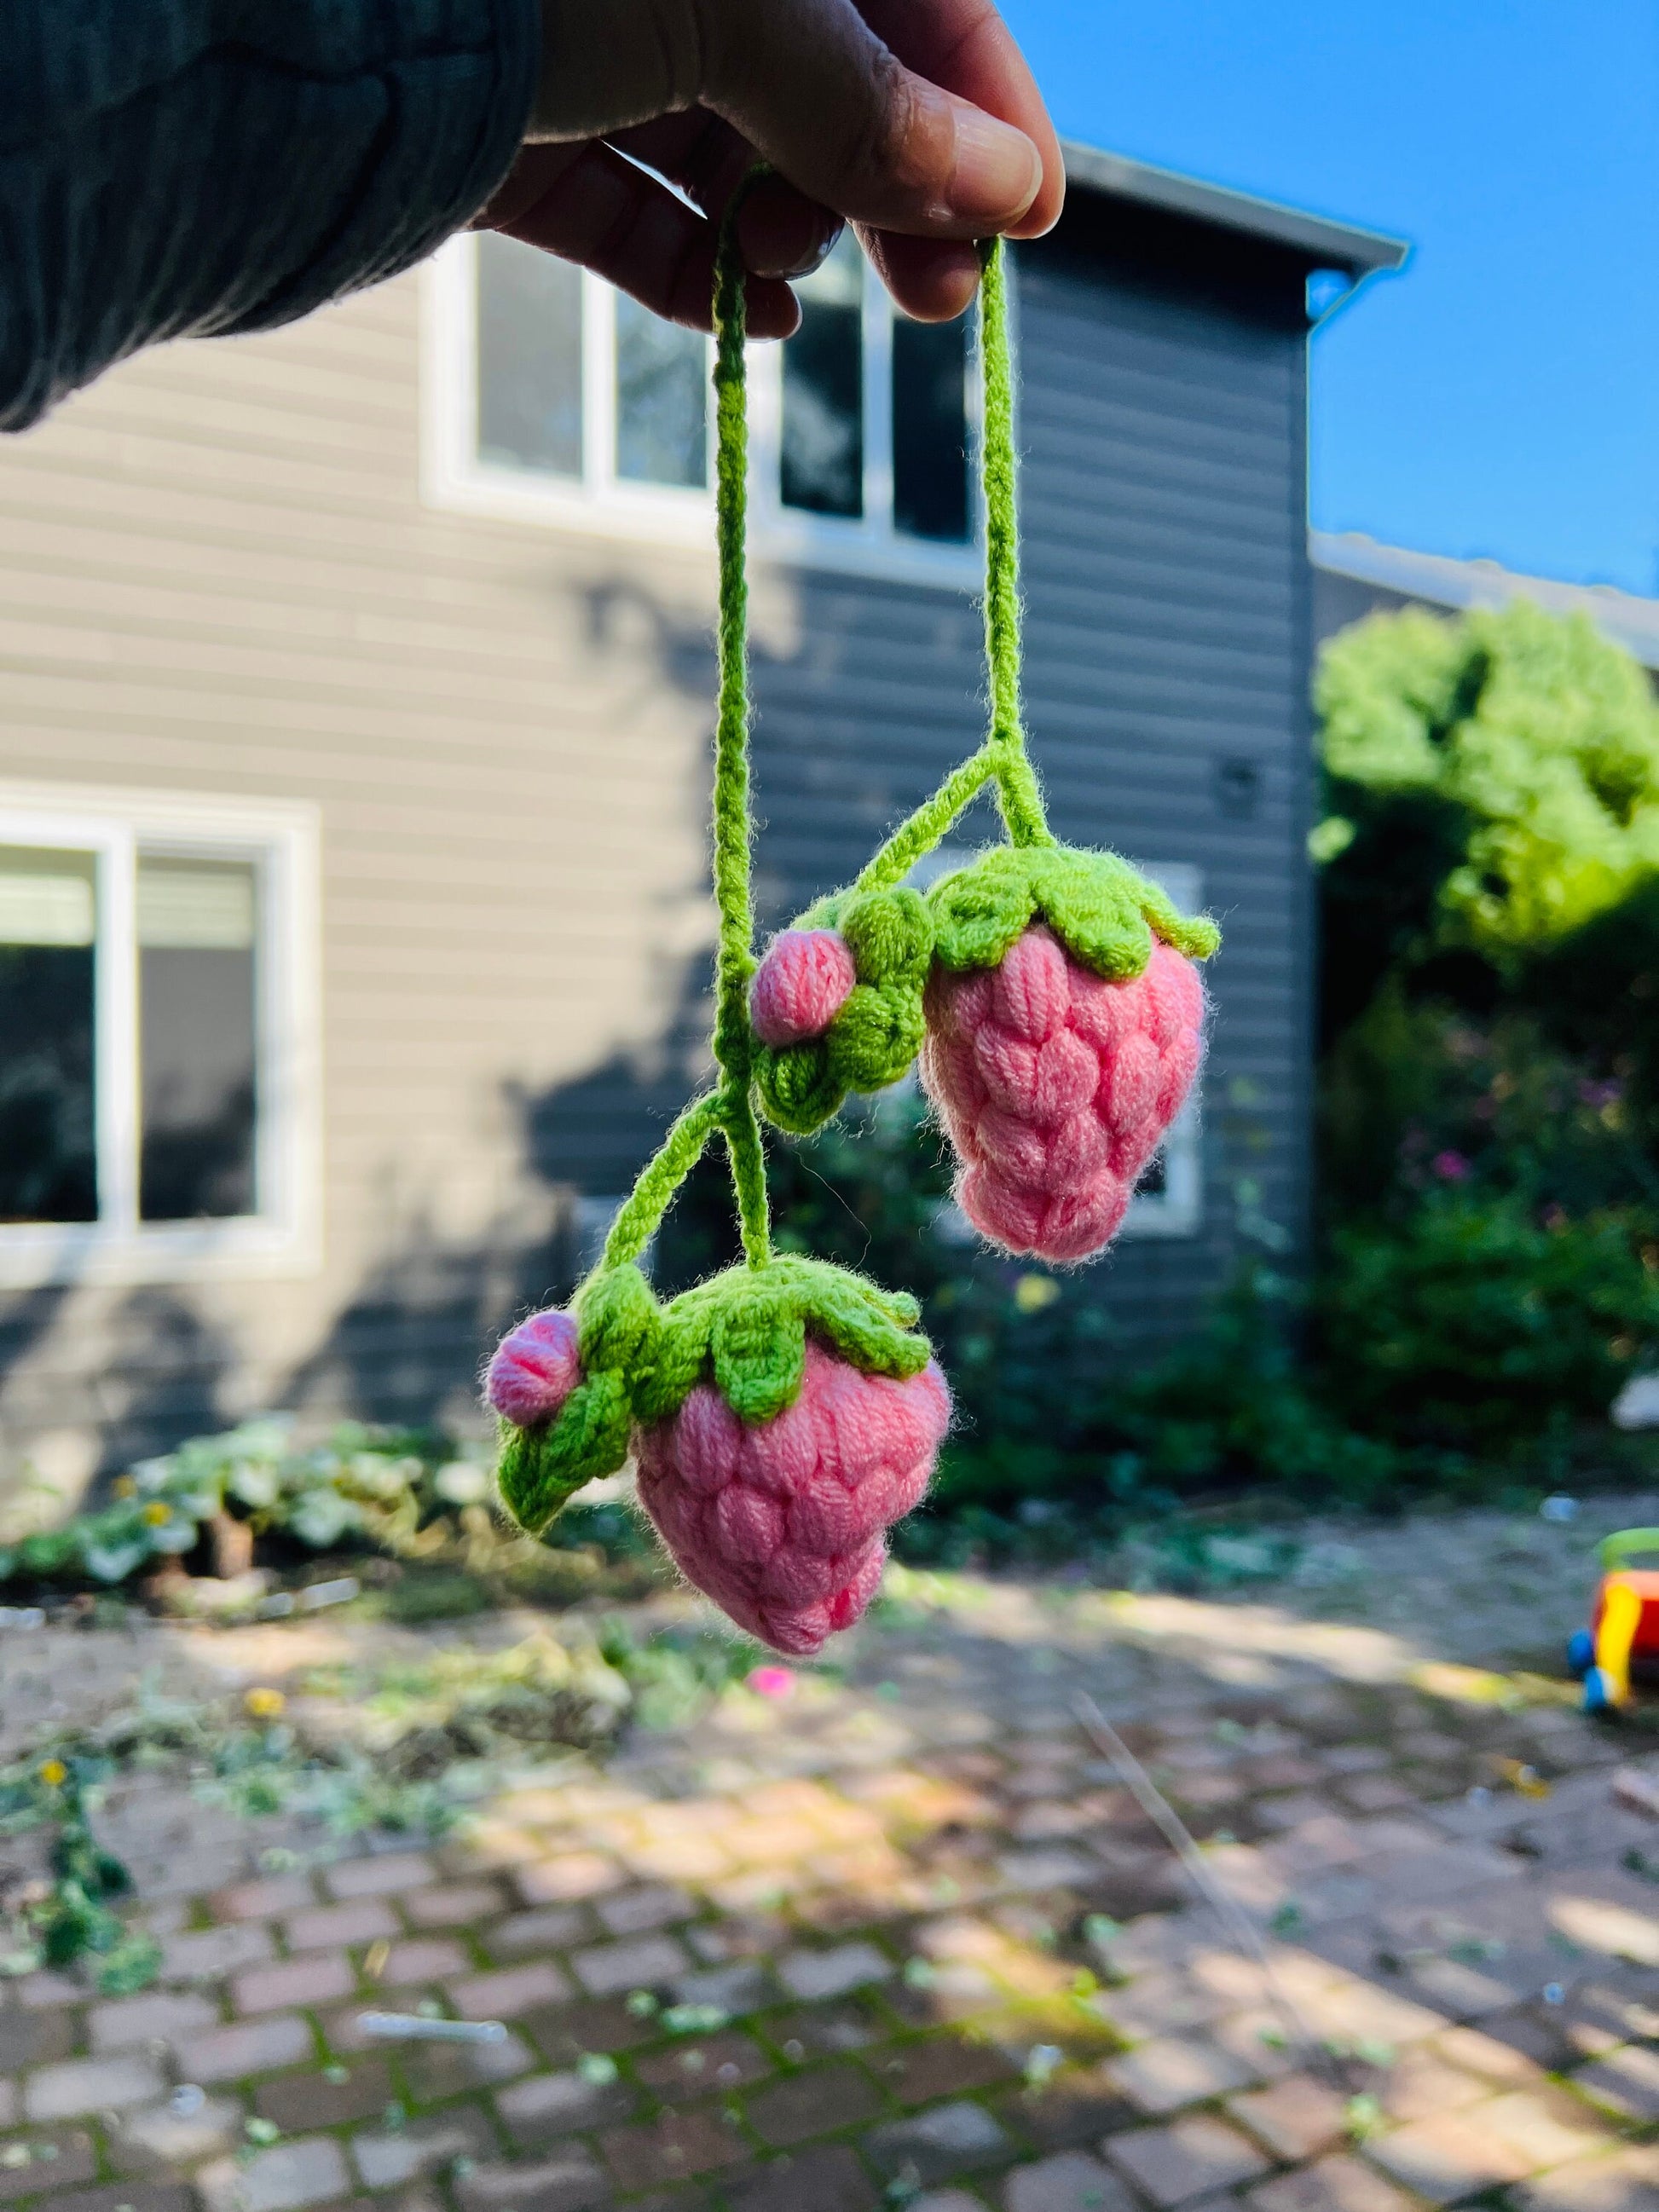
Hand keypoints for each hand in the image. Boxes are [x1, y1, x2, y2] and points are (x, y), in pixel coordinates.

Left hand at [473, 0, 1062, 338]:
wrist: (301, 19)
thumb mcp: (742, 14)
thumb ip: (870, 108)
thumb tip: (1008, 194)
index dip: (983, 106)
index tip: (1030, 222)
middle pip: (830, 84)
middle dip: (887, 195)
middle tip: (938, 306)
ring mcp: (591, 50)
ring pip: (737, 158)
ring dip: (785, 232)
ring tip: (780, 273)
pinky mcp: (518, 141)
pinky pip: (635, 215)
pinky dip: (694, 271)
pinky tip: (746, 321)